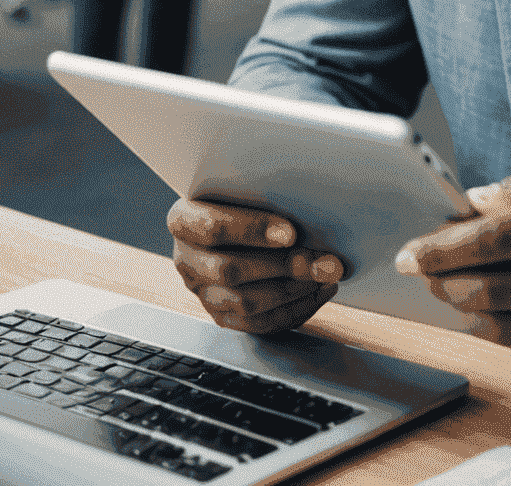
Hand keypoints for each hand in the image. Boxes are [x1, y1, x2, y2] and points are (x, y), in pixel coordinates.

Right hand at [168, 198, 342, 333]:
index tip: (291, 232)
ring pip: (246, 303)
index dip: (252, 230)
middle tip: (326, 262)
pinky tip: (319, 292)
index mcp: (184, 220)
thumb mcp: (246, 186)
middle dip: (286, 266)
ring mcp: (202, 292)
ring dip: (294, 291)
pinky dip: (294, 310)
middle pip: (231, 270)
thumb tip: (313, 202)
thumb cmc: (244, 197)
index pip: (212, 227)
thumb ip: (266, 192)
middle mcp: (187, 259)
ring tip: (326, 275)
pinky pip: (257, 324)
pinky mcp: (221, 316)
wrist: (234, 222)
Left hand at [394, 158, 510, 370]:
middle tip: (423, 270)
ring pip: (501, 327)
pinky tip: (488, 311)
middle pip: (491, 289)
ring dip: (463, 309)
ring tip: (450, 288)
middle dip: (443, 282)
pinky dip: (497, 330)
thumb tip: (476, 201)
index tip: (412, 250)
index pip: (499, 238)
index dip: (446, 246)